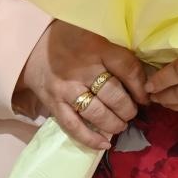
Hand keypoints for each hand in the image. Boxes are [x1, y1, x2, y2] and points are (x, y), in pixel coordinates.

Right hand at [13, 21, 147, 150]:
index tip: (146, 97)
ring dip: (114, 123)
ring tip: (122, 124)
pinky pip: (73, 126)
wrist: (31, 47)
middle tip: (133, 111)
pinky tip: (105, 144)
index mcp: (96, 48)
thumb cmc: (70, 39)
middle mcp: (82, 69)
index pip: (127, 69)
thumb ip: (117, 51)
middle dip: (128, 108)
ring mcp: (67, 89)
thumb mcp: (96, 33)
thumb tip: (144, 76)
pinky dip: (90, 138)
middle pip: (114, 94)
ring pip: (97, 113)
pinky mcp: (54, 104)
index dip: (141, 87)